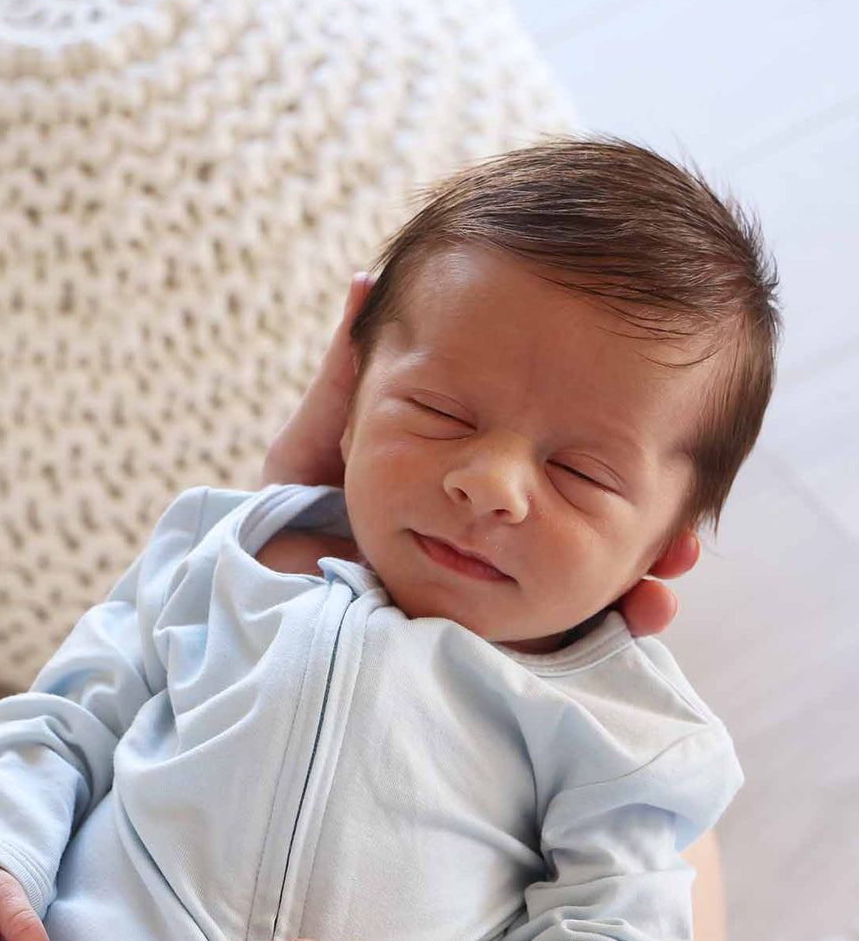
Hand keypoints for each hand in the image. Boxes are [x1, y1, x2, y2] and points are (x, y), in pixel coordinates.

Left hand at [261, 269, 696, 638]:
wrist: (255, 634)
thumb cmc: (273, 538)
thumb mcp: (310, 456)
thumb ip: (344, 384)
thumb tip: (365, 283)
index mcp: (466, 496)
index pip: (551, 479)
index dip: (605, 465)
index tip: (658, 445)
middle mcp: (486, 555)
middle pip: (585, 543)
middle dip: (644, 540)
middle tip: (684, 544)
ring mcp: (486, 612)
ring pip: (580, 602)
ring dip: (634, 595)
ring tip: (664, 594)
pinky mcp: (474, 657)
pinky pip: (546, 650)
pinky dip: (595, 642)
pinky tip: (638, 625)